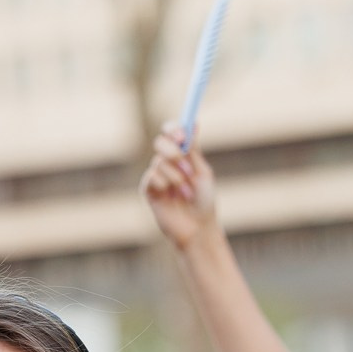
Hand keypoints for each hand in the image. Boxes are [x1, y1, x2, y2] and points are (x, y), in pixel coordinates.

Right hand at [140, 120, 219, 251]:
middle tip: (186, 165)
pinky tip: (171, 198)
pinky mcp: (148, 189)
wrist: (198, 228)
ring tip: (186, 192)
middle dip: (173, 150)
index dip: (173, 129)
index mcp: (181, 155)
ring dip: (176, 176)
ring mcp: (156, 176)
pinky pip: (152, 176)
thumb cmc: (204, 202)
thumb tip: (194, 123)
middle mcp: (167, 163)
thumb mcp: (202, 172)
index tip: (182, 134)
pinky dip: (164, 184)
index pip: (171, 132)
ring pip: (159, 161)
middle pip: (160, 141)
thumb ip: (194, 150)